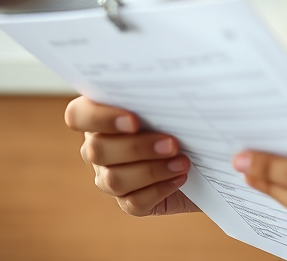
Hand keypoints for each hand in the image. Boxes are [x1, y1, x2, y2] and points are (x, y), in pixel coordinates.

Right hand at [63, 96, 200, 216]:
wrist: (208, 150)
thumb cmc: (186, 117)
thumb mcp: (173, 102)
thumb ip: (160, 95)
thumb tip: (171, 83)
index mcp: (102, 114)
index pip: (78, 115)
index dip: (99, 118)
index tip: (133, 121)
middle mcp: (99, 146)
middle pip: (96, 150)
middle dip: (137, 147)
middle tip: (172, 144)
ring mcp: (110, 175)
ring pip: (113, 180)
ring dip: (152, 170)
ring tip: (183, 162)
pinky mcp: (128, 200)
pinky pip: (133, 202)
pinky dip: (159, 190)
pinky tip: (181, 177)